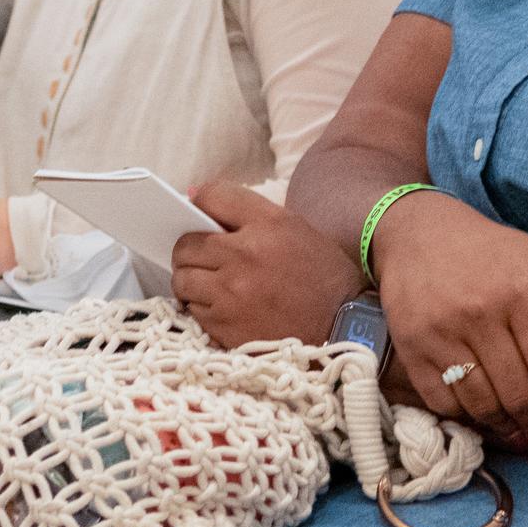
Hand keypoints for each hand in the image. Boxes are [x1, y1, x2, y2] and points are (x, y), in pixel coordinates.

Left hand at [171, 185, 360, 345]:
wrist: (344, 330)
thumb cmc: (323, 278)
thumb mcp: (298, 230)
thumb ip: (250, 213)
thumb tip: (195, 196)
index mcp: (270, 223)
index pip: (214, 197)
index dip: (201, 203)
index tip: (199, 214)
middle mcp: (246, 254)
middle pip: (186, 243)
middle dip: (189, 250)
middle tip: (203, 259)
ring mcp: (231, 292)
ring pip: (182, 278)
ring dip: (191, 280)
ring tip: (210, 285)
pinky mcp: (224, 324)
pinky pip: (192, 309)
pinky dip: (201, 308)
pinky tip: (222, 308)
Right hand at [371, 190, 527, 451]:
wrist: (419, 235)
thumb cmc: (492, 255)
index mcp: (520, 293)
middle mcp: (479, 314)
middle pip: (518, 392)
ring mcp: (441, 333)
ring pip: (482, 404)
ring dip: (506, 428)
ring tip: (521, 434)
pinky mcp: (412, 348)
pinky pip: (443, 402)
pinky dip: (467, 418)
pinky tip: (484, 418)